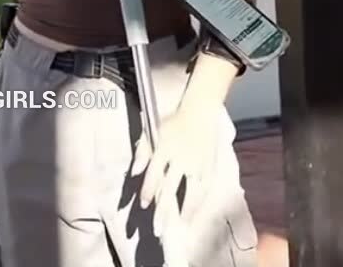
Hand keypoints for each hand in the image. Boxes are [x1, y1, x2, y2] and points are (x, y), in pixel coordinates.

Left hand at [130, 104, 219, 238]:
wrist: (200, 112)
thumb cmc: (172, 122)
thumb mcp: (152, 130)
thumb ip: (142, 151)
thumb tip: (133, 173)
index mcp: (165, 147)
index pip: (154, 175)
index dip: (147, 191)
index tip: (143, 205)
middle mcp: (181, 158)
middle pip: (170, 189)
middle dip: (163, 211)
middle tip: (158, 230)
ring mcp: (197, 164)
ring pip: (191, 193)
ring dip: (184, 212)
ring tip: (179, 227)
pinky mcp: (209, 166)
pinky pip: (205, 189)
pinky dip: (199, 203)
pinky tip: (194, 214)